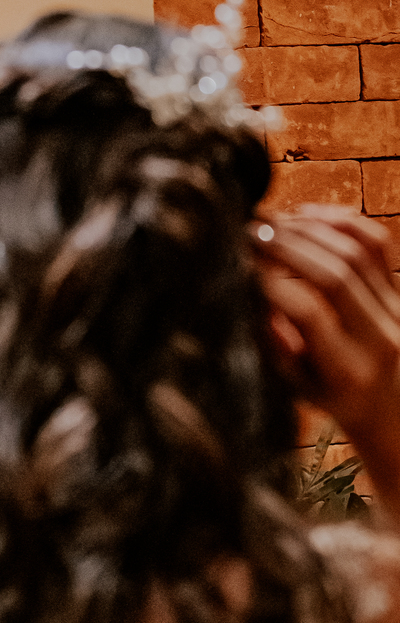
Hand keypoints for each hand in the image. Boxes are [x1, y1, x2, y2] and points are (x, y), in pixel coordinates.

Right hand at [253, 206, 399, 466]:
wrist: (390, 408)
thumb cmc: (332, 400)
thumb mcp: (295, 388)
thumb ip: (274, 345)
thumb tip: (251, 292)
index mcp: (349, 372)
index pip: (310, 313)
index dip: (271, 285)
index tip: (239, 268)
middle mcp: (382, 338)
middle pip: (335, 274)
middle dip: (288, 246)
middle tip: (250, 231)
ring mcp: (397, 311)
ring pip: (358, 252)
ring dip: (310, 229)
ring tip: (272, 221)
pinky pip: (377, 243)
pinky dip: (342, 221)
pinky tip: (307, 215)